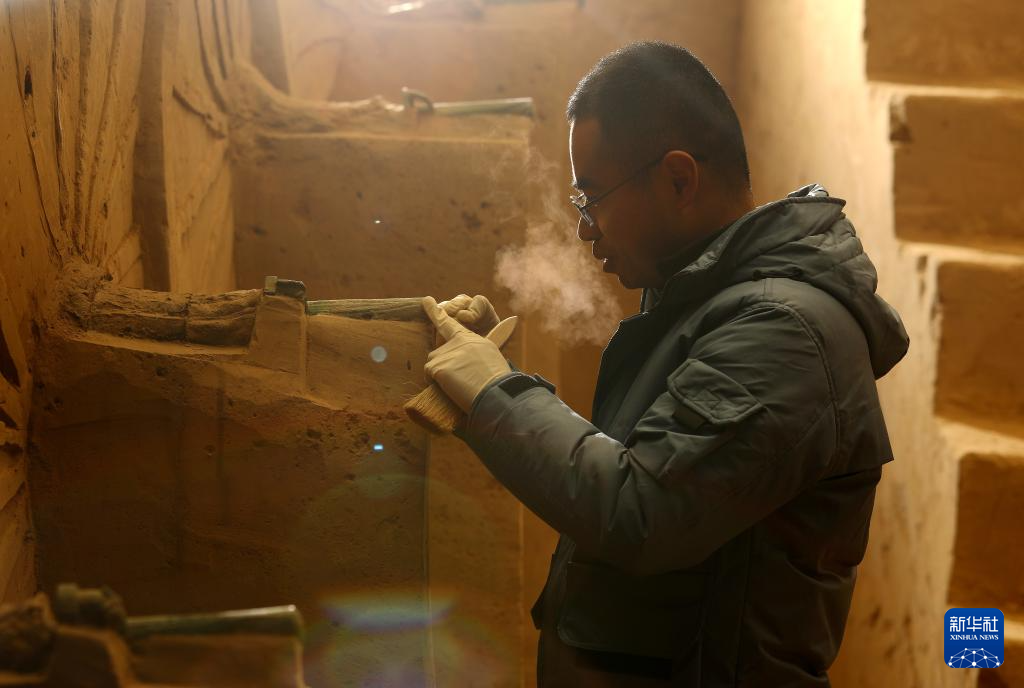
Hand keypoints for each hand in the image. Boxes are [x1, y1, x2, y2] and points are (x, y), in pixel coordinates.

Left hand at [422, 296, 510, 412]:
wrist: (495, 392)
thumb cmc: (495, 380)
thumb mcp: (489, 356)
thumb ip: (473, 351)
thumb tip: (467, 355)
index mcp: (471, 338)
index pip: (450, 324)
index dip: (436, 312)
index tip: (427, 300)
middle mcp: (458, 342)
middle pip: (438, 352)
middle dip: (442, 366)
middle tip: (458, 378)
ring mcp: (447, 352)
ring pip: (432, 363)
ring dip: (440, 375)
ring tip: (460, 384)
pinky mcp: (438, 366)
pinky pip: (428, 375)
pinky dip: (435, 384)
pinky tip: (452, 388)